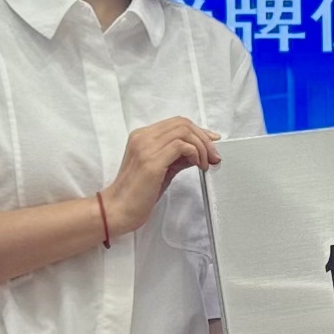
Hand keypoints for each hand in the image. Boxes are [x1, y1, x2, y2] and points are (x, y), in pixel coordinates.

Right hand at [100, 116, 222, 236]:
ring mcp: (146, 147)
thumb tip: (198, 152)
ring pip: (184, 131)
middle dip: (204, 138)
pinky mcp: (151, 161)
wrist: (119, 210)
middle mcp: (142, 137)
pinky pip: (181, 146)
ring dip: (202, 146)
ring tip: (206, 163)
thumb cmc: (138, 194)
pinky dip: (195, 153)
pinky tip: (198, 166)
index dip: (198, 131)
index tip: (212, 141)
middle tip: (214, 156)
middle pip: (182, 123)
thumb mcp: (161, 170)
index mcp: (142, 136)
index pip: (176, 123)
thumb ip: (176, 157)